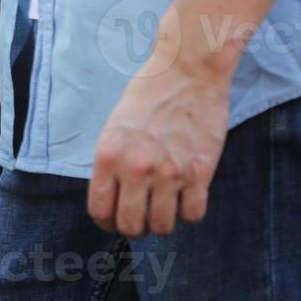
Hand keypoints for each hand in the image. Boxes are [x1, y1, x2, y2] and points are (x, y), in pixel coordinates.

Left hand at [88, 25, 231, 237]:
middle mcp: (136, 168)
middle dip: (134, 228)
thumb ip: (112, 162)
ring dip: (162, 223)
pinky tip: (186, 199)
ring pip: (163, 227)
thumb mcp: (114, 126)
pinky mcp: (200, 173)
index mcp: (108, 155)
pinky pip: (193, 215)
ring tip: (164, 209)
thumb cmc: (148, 93)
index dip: (106, 223)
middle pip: (131, 226)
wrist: (187, 72)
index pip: (100, 210)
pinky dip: (189, 214)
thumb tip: (112, 195)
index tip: (113, 221)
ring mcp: (169, 173)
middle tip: (140, 219)